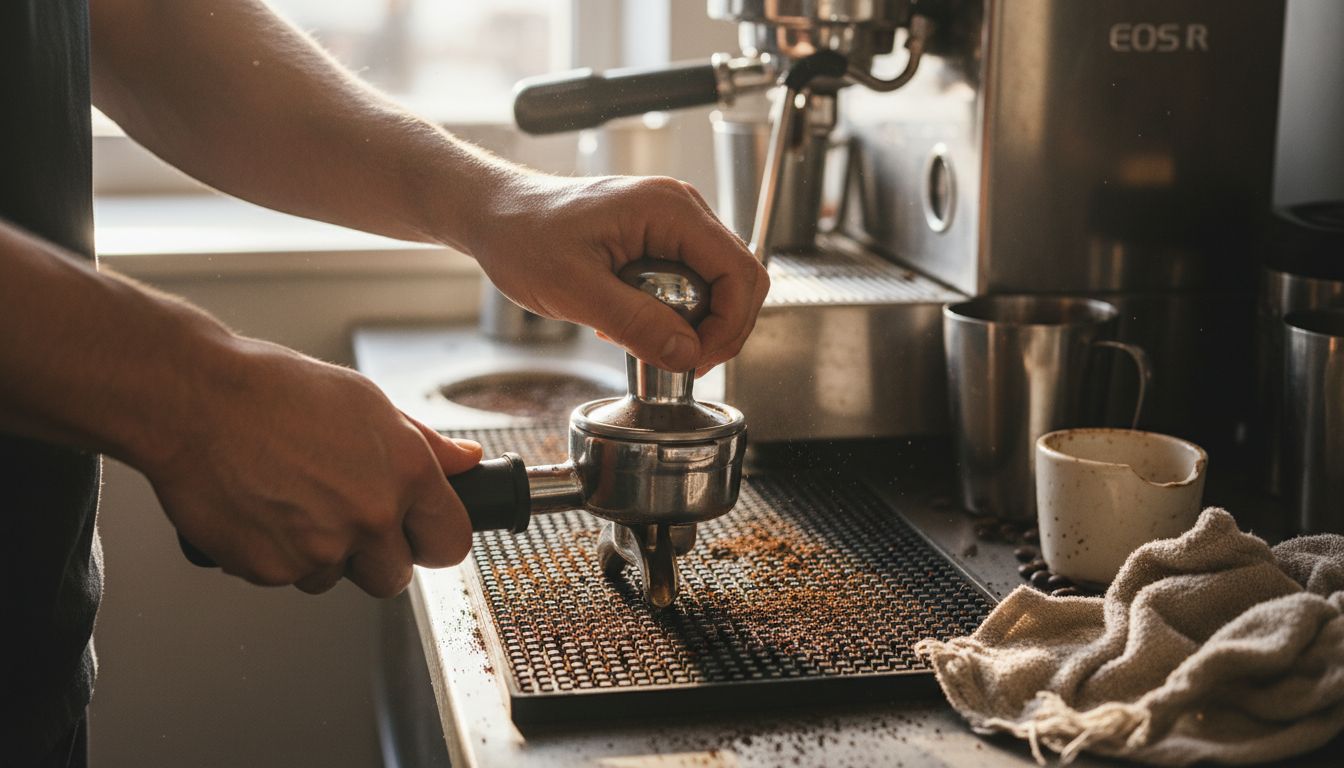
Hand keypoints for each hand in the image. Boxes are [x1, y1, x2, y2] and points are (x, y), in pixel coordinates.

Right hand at [142, 336, 479, 596]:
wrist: (195, 401)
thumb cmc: (276, 391)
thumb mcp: (366, 402)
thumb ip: (424, 443)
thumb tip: (465, 462)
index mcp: (407, 473)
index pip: (451, 542)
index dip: (433, 540)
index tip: (420, 535)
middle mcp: (372, 516)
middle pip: (394, 575)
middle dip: (375, 555)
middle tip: (344, 516)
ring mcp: (321, 549)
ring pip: (336, 579)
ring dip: (322, 554)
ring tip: (293, 500)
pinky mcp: (272, 570)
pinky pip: (288, 577)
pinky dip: (277, 554)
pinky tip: (263, 509)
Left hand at [467, 174, 768, 372]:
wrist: (494, 215)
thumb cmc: (523, 235)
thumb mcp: (575, 290)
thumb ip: (636, 323)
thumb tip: (687, 354)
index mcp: (670, 210)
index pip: (740, 272)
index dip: (730, 325)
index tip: (697, 360)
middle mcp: (682, 210)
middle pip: (738, 280)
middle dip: (717, 330)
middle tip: (678, 361)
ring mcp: (673, 224)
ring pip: (717, 286)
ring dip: (692, 324)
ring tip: (642, 339)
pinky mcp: (660, 240)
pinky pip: (691, 283)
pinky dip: (673, 313)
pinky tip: (633, 323)